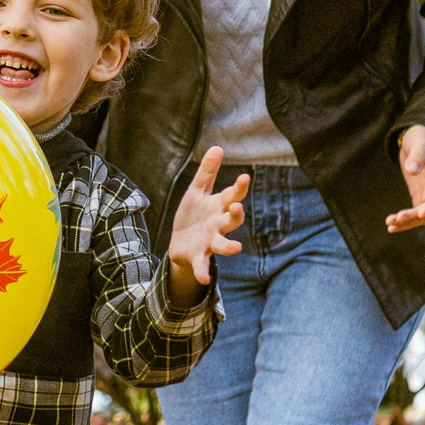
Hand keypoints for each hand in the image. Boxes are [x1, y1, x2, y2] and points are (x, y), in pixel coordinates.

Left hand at [167, 147, 247, 307]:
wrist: (180, 243)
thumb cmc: (193, 214)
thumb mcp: (197, 191)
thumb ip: (207, 172)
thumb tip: (217, 147)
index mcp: (218, 207)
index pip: (231, 196)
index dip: (238, 188)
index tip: (244, 177)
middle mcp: (218, 225)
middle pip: (231, 220)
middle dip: (235, 215)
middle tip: (236, 208)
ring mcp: (210, 242)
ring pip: (223, 244)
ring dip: (229, 246)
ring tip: (236, 247)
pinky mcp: (199, 257)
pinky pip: (203, 265)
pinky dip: (203, 271)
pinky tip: (204, 278)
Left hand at [387, 124, 424, 232]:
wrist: (418, 139)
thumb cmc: (421, 136)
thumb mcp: (419, 140)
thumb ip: (417, 154)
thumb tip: (412, 170)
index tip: (421, 212)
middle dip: (416, 216)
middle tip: (397, 218)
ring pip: (424, 215)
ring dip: (409, 222)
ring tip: (390, 224)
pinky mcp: (421, 197)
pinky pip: (416, 213)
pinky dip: (405, 221)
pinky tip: (391, 225)